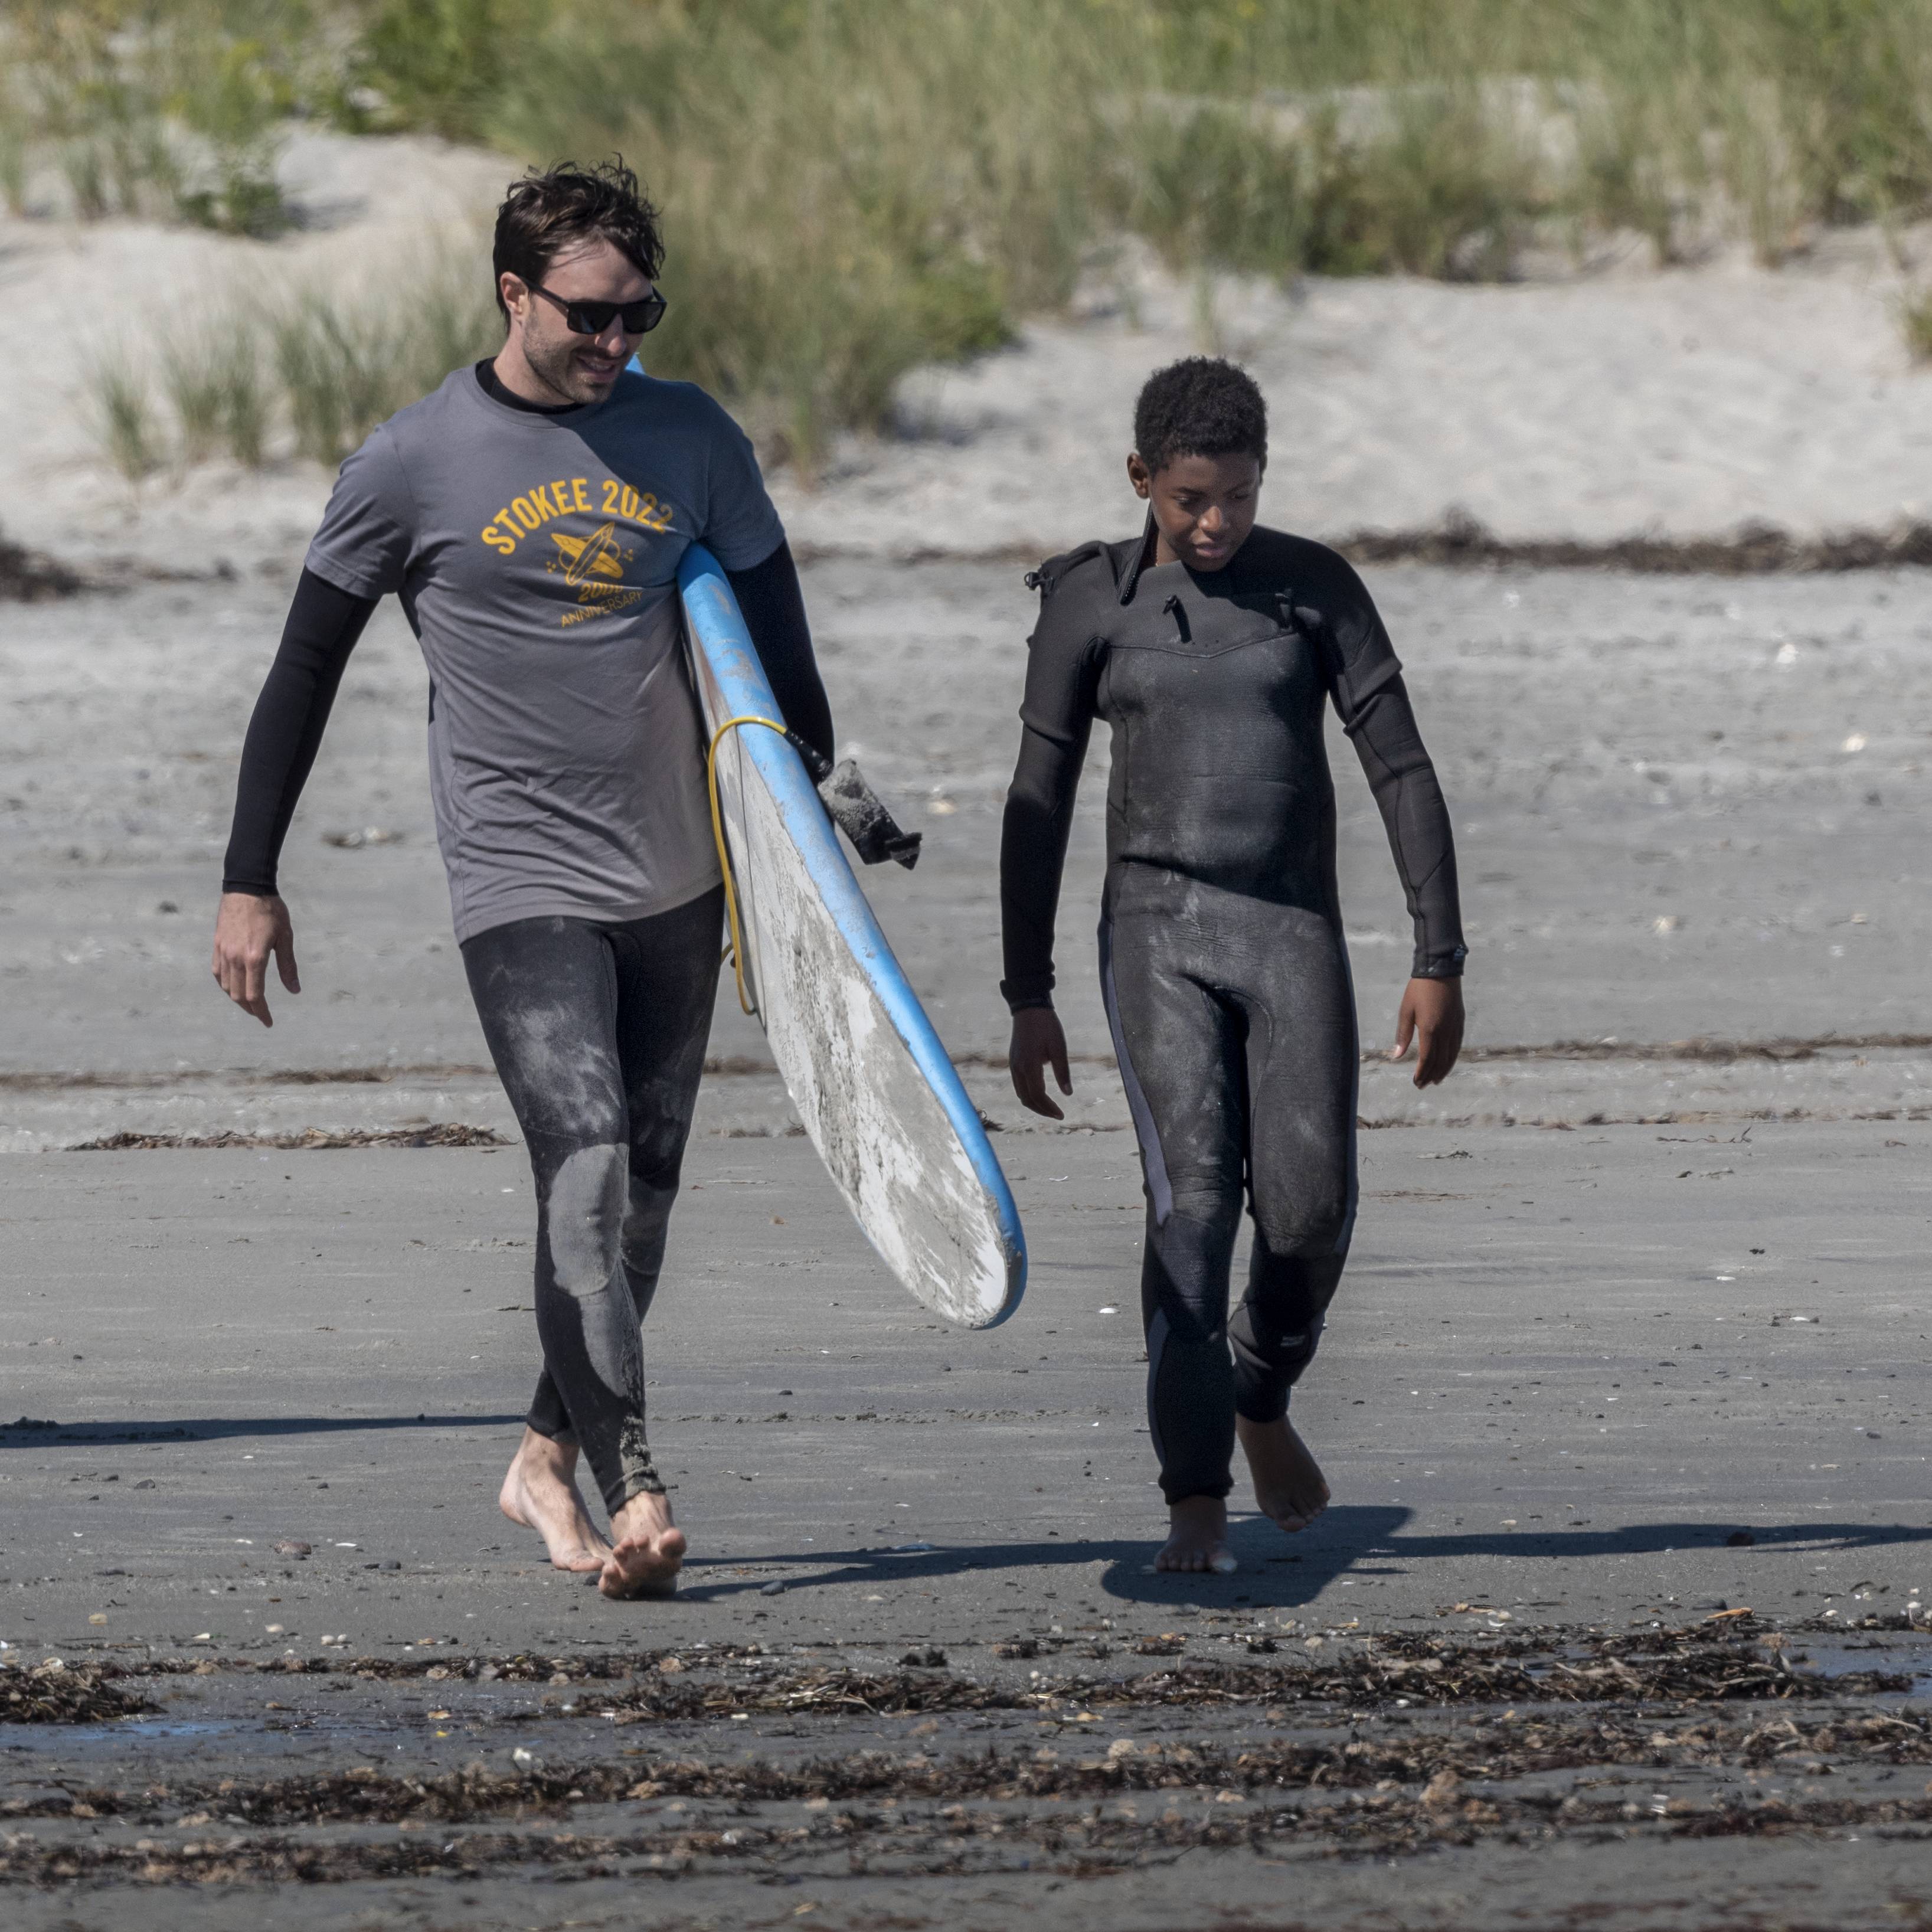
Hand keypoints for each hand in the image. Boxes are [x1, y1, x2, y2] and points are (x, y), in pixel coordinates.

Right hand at [212, 891, 299, 1026]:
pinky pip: (217, 973)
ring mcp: (223, 952)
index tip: (268, 1021)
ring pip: (226, 986)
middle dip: (250, 1009)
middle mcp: (235, 958)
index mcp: (254, 958)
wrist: (247, 887)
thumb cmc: (271, 910)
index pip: (254, 995)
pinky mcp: (216, 945)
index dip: (261, 1012)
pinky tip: (234, 986)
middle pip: (238, 995)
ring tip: (250, 1003)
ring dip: (237, 999)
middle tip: (261, 1014)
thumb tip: (295, 990)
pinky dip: (225, 985)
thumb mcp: (286, 937)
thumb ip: (288, 966)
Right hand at [1009, 1006, 1071, 1118]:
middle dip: (1041, 1110)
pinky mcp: (1013, 1061)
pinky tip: (1040, 1092)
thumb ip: (1062, 1072)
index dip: (1049, 1108)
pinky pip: (1018, 1084)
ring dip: (1034, 1103)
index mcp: (1030, 1066)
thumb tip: (1068, 1093)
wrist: (1029, 1008)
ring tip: (1049, 1107)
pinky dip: (1028, 1093)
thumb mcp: (1059, 1047)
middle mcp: (1018, 1068)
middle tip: (1057, 1114)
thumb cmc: (1047, 1026)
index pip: (1038, 1096)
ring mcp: (1013, 1065)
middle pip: (1027, 1099)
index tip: (1062, 1115)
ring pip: (1021, 1093)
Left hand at [1389, 976, 1463, 1087]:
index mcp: (1429, 1029)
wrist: (1440, 971)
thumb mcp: (1406, 1011)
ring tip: (1436, 1080)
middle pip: (1439, 1060)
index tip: (1415, 1081)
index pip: (1426, 1058)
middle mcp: (1445, 1031)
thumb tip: (1397, 1056)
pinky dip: (1452, 1057)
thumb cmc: (1418, 990)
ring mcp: (1454, 1027)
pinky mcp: (1460, 1022)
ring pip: (1451, 1055)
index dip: (1421, 1072)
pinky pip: (1457, 1045)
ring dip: (1443, 1070)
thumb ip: (1403, 1034)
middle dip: (1431, 1075)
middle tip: (1423, 1085)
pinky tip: (1448, 1062)